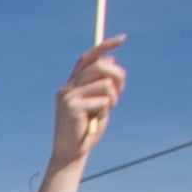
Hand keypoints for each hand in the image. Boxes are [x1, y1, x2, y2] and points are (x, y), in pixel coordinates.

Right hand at [49, 38, 126, 171]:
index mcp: (72, 84)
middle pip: (100, 67)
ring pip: (105, 84)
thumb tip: (111, 60)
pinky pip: (102, 100)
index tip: (123, 38)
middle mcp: (68, 87)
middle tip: (120, 93)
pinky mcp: (72, 106)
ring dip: (112, 100)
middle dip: (118, 77)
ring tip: (102, 113)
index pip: (88, 57)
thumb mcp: (100, 103)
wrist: (71, 153)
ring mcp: (68, 96)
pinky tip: (94, 121)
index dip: (105, 46)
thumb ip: (104, 83)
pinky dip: (104, 112)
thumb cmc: (87, 129)